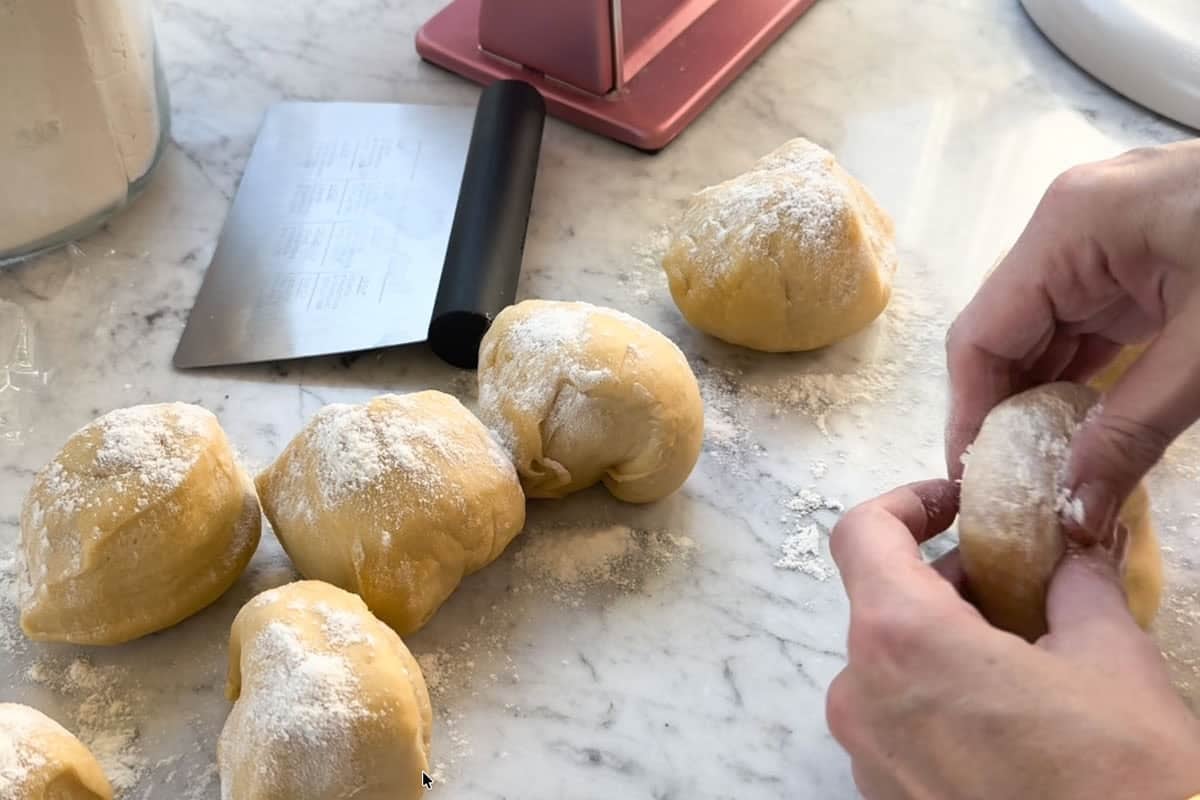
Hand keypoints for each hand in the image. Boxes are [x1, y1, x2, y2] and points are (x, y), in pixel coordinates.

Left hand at [827, 481, 1199, 799]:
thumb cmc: (1119, 778)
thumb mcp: (1110, 660)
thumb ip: (1075, 584)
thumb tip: (1073, 547)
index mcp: (899, 639)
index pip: (861, 533)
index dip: (906, 503)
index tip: (957, 504)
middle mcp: (860, 693)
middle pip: (880, 602)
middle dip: (947, 582)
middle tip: (1020, 586)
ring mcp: (864, 755)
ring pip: (889, 664)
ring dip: (945, 643)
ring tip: (1027, 657)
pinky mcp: (884, 798)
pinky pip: (896, 721)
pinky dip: (937, 697)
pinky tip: (1008, 717)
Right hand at [945, 139, 1199, 542]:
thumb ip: (1132, 432)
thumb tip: (1071, 513)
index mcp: (1069, 228)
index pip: (982, 335)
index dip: (969, 416)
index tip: (973, 488)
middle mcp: (1068, 225)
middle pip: (1005, 332)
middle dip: (1005, 415)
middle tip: (1011, 492)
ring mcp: (1102, 236)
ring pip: (1043, 330)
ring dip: (1043, 401)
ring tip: (1043, 473)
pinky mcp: (1136, 254)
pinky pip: (1085, 321)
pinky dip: (1081, 377)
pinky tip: (1084, 428)